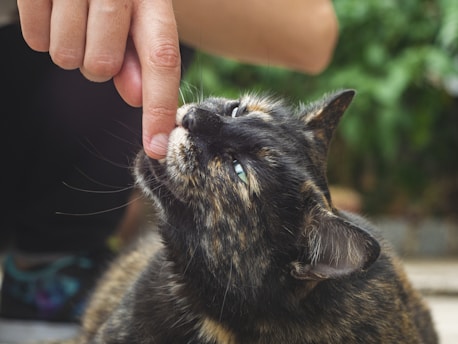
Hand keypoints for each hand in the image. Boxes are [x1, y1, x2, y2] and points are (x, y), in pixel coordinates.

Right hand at [17, 0, 180, 158]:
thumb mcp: (136, 11)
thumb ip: (139, 54)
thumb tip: (137, 96)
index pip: (162, 58)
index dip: (159, 108)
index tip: (156, 147)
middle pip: (101, 65)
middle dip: (97, 63)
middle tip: (96, 33)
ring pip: (66, 56)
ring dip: (69, 48)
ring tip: (74, 15)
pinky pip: (35, 39)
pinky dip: (42, 33)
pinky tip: (53, 7)